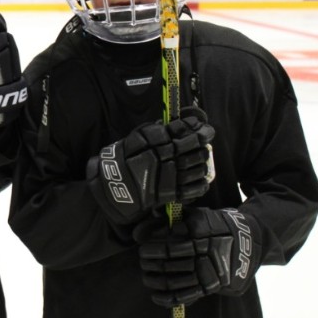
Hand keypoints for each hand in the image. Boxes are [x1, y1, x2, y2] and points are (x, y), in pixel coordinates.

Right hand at [87, 116, 214, 223]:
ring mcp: (169, 175)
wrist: (114, 185)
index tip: (204, 128)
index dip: (198, 127)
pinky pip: (195, 188)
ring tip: (199, 161)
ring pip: (199, 166)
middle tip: (203, 142)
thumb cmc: (124, 159)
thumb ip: (157, 131)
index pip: (183, 129)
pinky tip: (199, 179)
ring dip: (202, 163)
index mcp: (155, 139)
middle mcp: (164, 155)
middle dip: (202, 143)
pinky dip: (201, 184)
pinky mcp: (171, 192)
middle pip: (195, 146)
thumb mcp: (137, 137)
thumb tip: (180, 124)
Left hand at [134, 207, 261, 306]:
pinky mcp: (211, 286)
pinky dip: (168, 298)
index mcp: (201, 232)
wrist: (249, 239)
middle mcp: (205, 252)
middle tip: (141, 257)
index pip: (170, 241)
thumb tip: (141, 227)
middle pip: (169, 260)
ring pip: (174, 279)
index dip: (153, 243)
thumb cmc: (215, 225)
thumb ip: (170, 219)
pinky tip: (155, 296)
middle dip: (150, 259)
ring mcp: (209, 271)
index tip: (141, 242)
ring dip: (155, 279)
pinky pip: (186, 295)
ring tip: (145, 275)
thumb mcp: (197, 214)